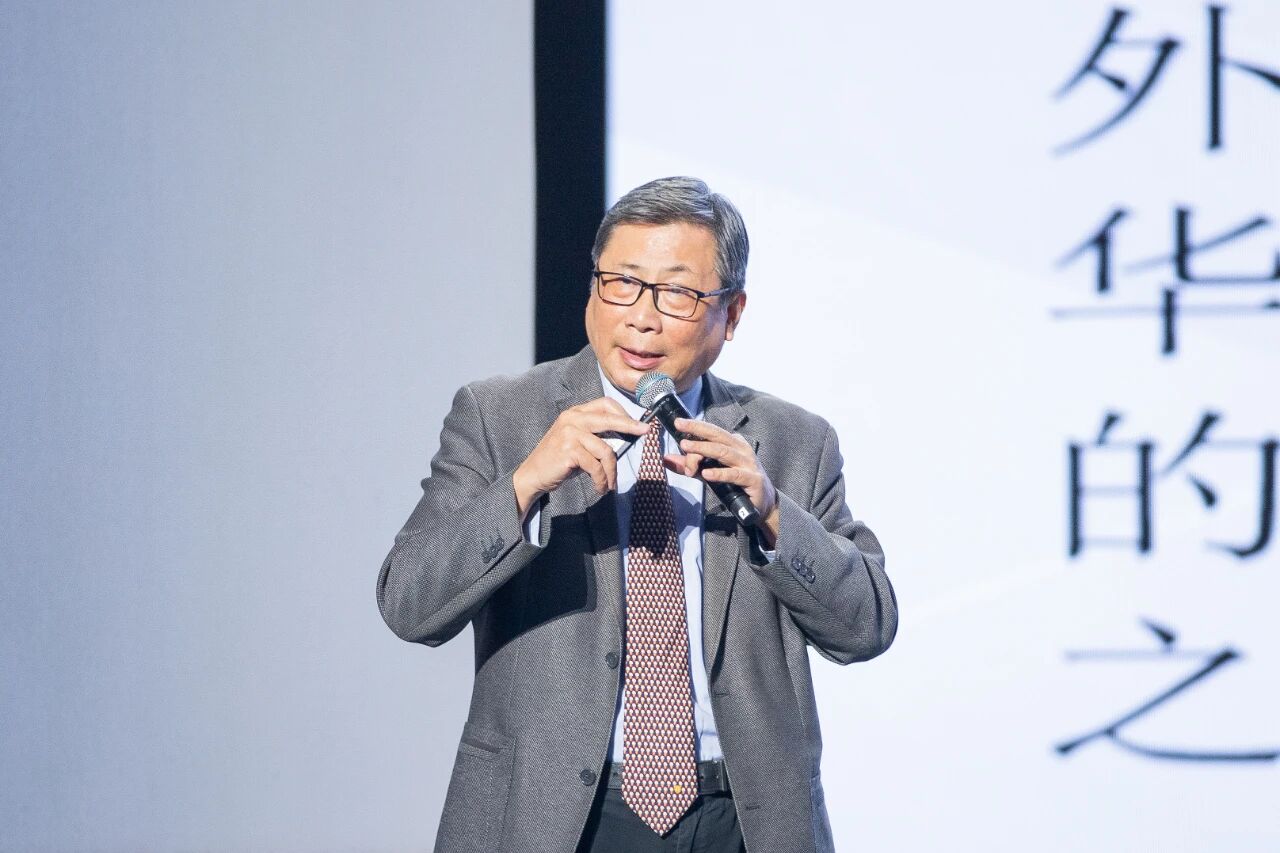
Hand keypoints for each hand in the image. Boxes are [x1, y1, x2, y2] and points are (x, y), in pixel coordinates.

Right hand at [513, 398, 648, 513]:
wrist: (532, 475)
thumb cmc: (558, 460)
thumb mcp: (577, 442)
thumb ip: (596, 436)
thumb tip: (626, 437)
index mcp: (575, 413)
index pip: (604, 404)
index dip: (623, 413)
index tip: (638, 423)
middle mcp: (572, 419)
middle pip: (609, 418)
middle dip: (630, 426)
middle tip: (645, 432)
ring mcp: (569, 434)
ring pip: (606, 450)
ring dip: (612, 471)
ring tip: (610, 484)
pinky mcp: (568, 451)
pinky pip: (595, 466)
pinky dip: (601, 479)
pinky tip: (600, 488)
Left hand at [663, 418, 780, 544]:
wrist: (762, 503)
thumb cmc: (735, 485)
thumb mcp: (709, 472)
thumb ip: (689, 465)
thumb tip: (665, 459)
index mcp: (733, 443)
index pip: (712, 433)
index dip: (695, 429)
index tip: (678, 425)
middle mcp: (741, 449)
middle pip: (717, 435)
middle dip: (697, 429)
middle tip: (680, 425)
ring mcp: (748, 463)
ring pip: (723, 452)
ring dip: (704, 449)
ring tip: (687, 448)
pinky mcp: (752, 479)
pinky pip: (733, 474)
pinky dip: (719, 473)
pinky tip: (706, 473)